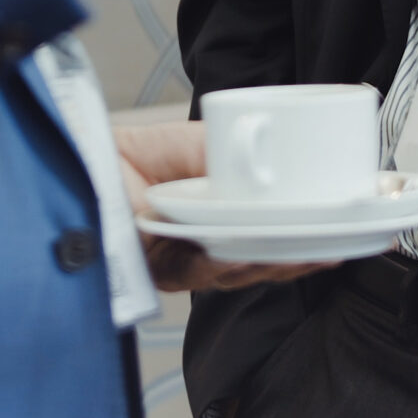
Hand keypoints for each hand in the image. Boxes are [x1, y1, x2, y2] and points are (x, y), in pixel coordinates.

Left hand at [114, 121, 332, 293]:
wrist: (78, 158)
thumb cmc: (129, 153)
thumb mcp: (190, 143)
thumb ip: (228, 152)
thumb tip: (280, 157)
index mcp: (217, 222)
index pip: (267, 242)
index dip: (303, 244)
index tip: (339, 238)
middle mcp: (202, 248)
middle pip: (258, 264)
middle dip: (298, 260)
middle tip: (332, 251)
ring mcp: (181, 264)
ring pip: (234, 274)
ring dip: (270, 264)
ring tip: (304, 252)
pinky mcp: (155, 270)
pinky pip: (195, 272)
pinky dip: (222, 263)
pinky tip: (244, 253)